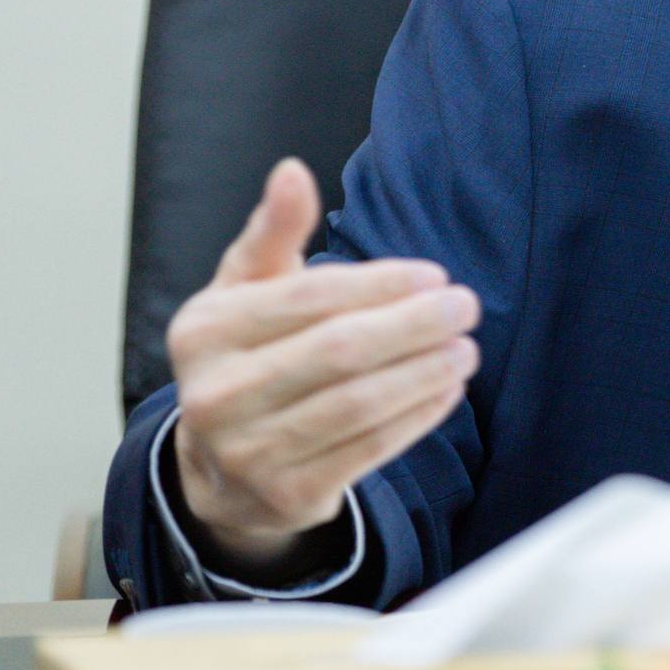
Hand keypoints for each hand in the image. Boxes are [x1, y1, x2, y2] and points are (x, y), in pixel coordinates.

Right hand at [167, 158, 479, 572]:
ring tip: (466, 349)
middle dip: (413, 325)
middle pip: (338, 351)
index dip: (380, 284)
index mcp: (203, 332)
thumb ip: (273, 233)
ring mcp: (248, 453)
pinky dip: (418, 418)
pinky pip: (369, 451)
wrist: (217, 469)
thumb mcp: (245, 291)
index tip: (435, 275)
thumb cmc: (245, 356)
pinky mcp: (287, 497)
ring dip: (425, 373)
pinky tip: (448, 391)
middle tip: (466, 307)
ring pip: (359, 404)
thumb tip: (292, 172)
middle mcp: (215, 395)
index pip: (309, 297)